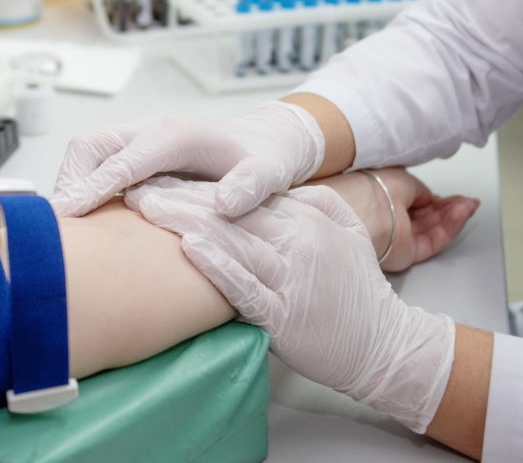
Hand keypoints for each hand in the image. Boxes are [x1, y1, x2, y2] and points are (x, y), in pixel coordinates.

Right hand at [51, 101, 324, 217]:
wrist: (265, 141)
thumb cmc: (265, 159)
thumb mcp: (270, 172)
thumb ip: (251, 186)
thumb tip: (225, 205)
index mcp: (174, 136)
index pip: (121, 162)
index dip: (91, 189)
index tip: (65, 216)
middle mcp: (149, 130)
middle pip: (89, 146)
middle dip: (68, 183)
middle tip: (59, 228)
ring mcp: (137, 138)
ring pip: (85, 152)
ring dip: (70, 184)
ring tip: (65, 227)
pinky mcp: (132, 150)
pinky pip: (94, 161)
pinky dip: (80, 185)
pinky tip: (82, 218)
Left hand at [125, 178, 454, 432]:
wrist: (385, 346)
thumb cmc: (359, 293)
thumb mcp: (347, 230)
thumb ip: (314, 202)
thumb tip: (276, 187)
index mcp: (309, 218)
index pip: (244, 194)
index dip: (198, 183)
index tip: (161, 176)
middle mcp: (299, 241)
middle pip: (229, 211)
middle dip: (178, 197)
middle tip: (137, 187)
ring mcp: (291, 277)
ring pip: (231, 241)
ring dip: (184, 222)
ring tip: (146, 209)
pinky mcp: (284, 315)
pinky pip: (244, 286)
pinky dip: (216, 266)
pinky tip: (189, 248)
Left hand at [307, 168, 479, 271]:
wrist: (356, 213)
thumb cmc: (367, 190)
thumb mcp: (399, 178)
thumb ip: (417, 189)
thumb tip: (428, 197)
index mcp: (379, 200)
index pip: (410, 201)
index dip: (432, 197)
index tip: (453, 194)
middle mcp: (386, 220)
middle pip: (424, 216)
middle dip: (448, 207)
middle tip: (468, 201)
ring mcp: (395, 238)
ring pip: (431, 229)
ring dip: (453, 216)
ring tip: (470, 205)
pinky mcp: (404, 254)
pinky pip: (432, 241)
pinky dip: (450, 227)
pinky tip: (463, 214)